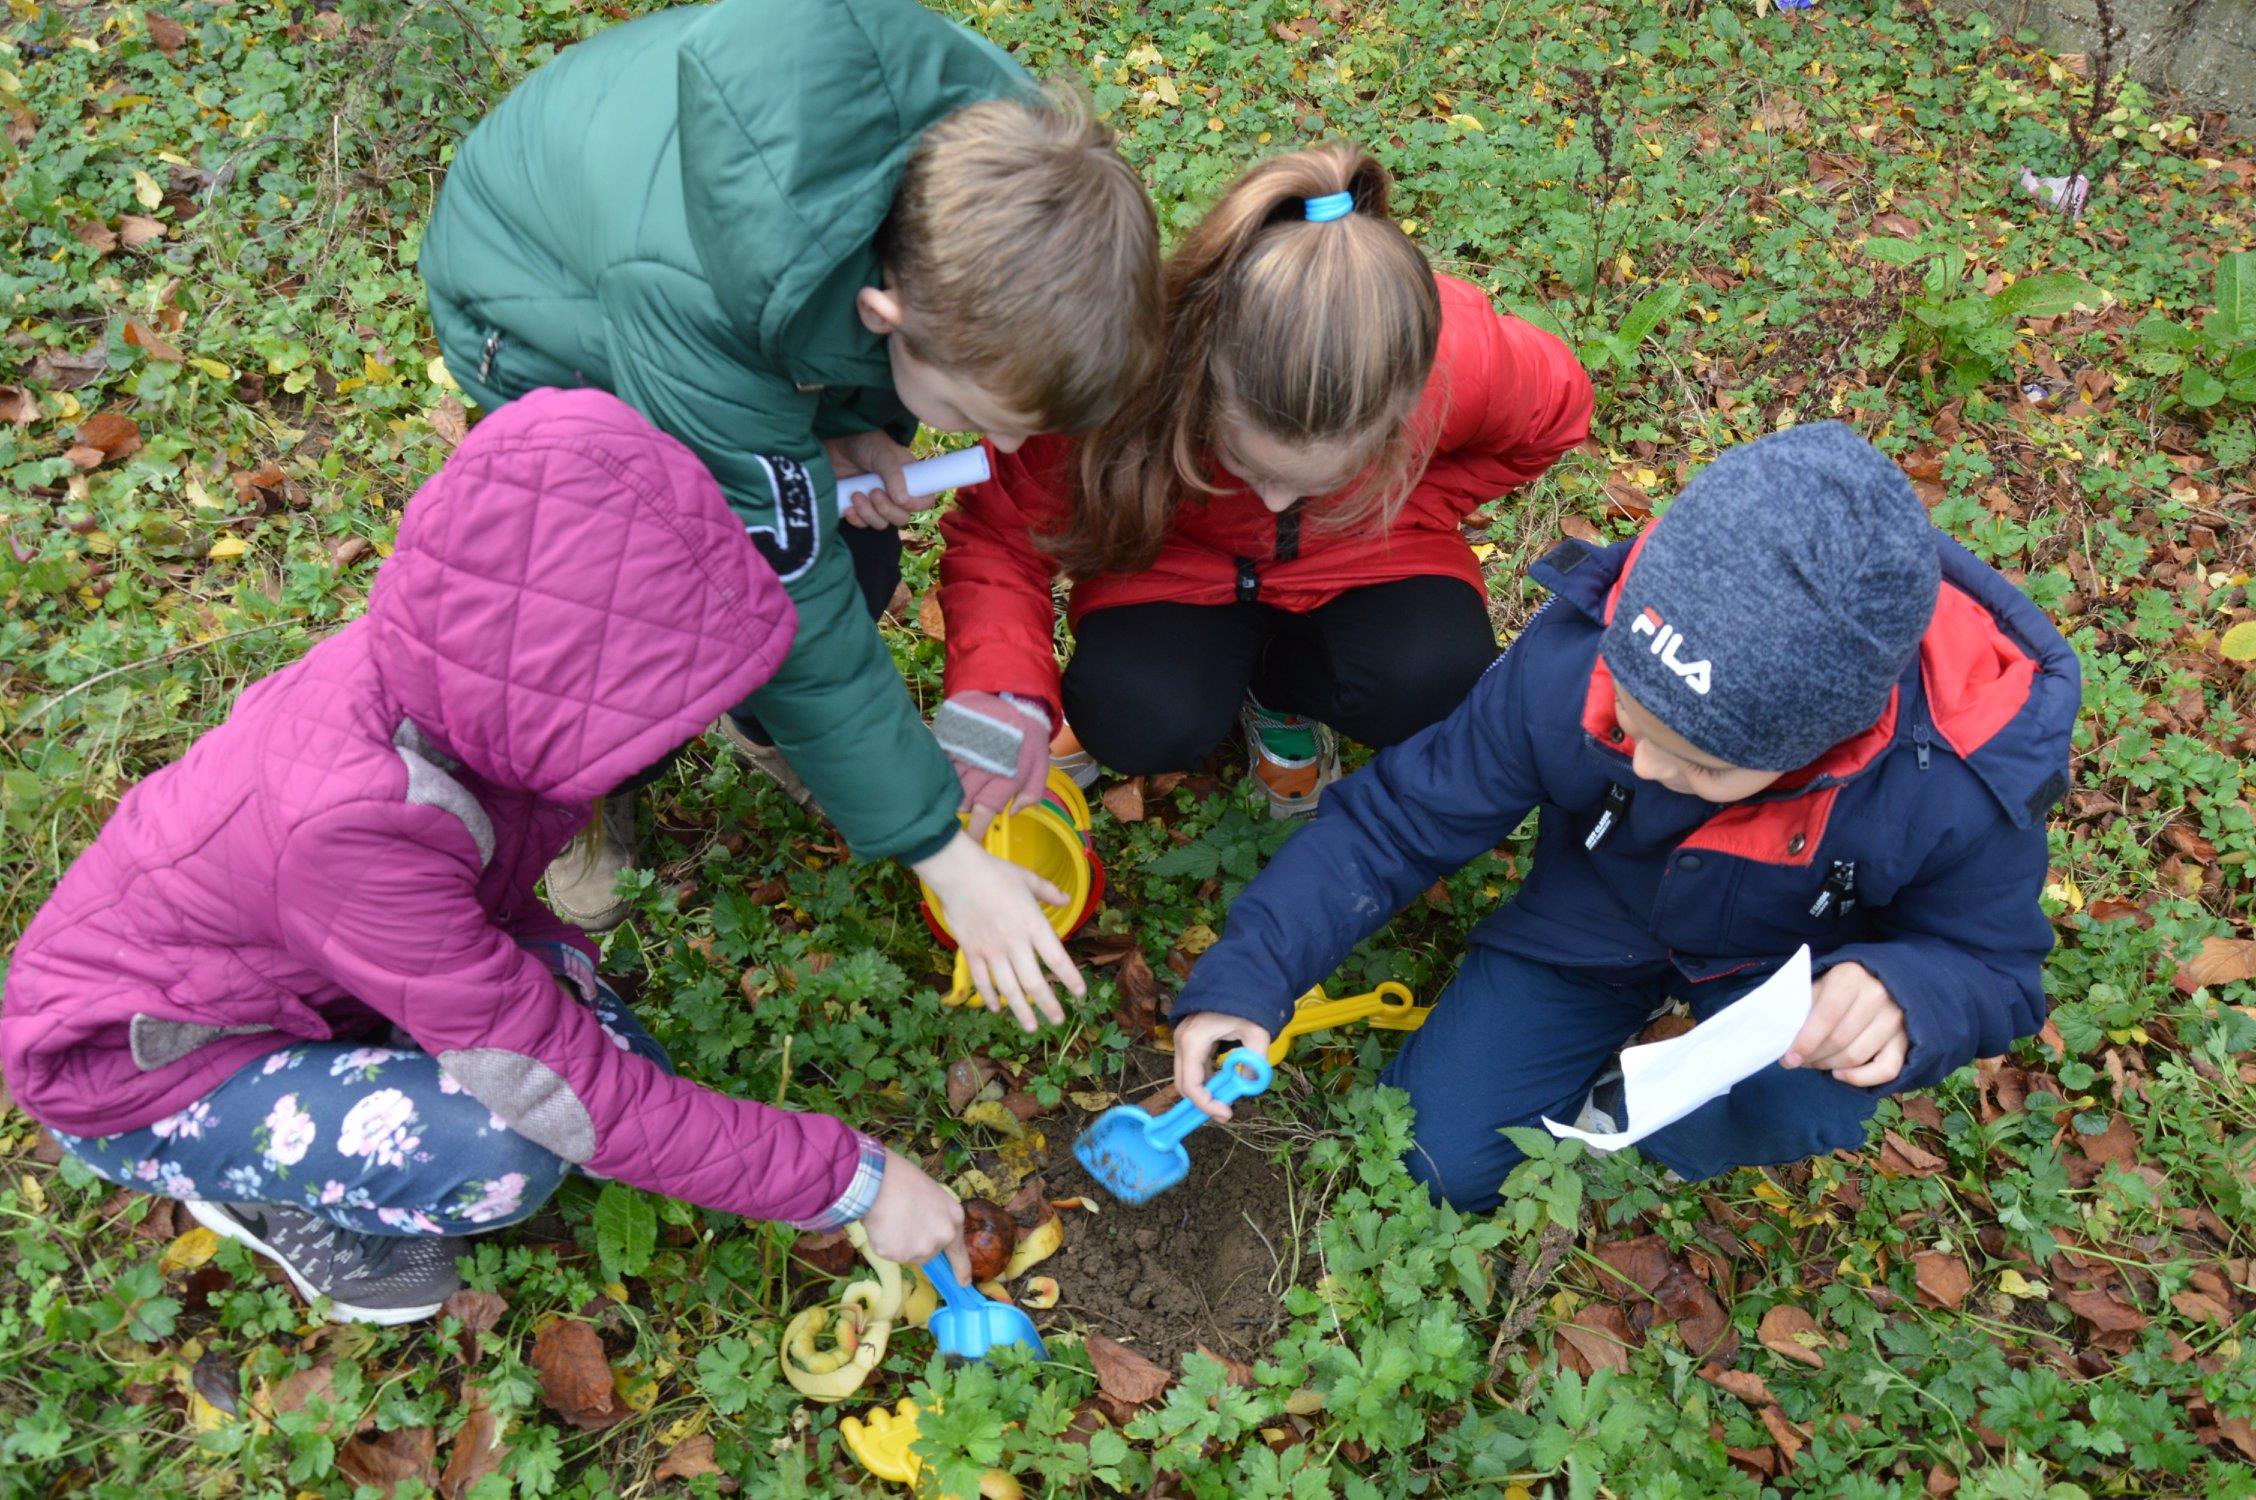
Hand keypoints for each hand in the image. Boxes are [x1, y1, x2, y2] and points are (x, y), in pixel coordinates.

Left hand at [825, 431, 918, 529]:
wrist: (835, 444)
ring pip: (882, 523)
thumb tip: (902, 500)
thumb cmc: (864, 442)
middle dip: (887, 510)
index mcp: (909, 478)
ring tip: (856, 494)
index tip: (901, 500)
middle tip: (873, 493)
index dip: (916, 505)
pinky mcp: (859, 508)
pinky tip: (848, 506)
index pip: (924, 500)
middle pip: (902, 517)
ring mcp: (877, 502)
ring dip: (869, 514)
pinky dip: (856, 519)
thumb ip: (894, 476)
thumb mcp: (883, 454)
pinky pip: (863, 524)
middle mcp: (896, 492)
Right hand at [857, 1147, 969, 1279]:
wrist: (879, 1180)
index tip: (964, 1283)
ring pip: (907, 1254)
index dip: (961, 1268)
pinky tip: (881, 1225)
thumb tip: (924, 1230)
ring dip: (898, 1243)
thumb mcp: (932, 1196)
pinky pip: (888, 1253)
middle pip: (928, 1251)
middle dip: (916, 1241)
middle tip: (902, 1219)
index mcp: (954, 1219)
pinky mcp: (899, 1255)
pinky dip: (882, 1242)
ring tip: (890, 1219)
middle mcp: (942, 1237)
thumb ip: (934, 1217)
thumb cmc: (903, 1178)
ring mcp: (922, 1248)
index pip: (959, 1250)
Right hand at [912, 832, 1085, 1031]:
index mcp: (1033, 925)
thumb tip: (1067, 899)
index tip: (1081, 992)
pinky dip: (990, 997)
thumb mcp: (1028, 878)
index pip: (1057, 958)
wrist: (958, 873)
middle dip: (1048, 1005)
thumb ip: (1049, 892)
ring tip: (1032, 1027)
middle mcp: (1015, 943)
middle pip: (1034, 983)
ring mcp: (992, 951)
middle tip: (1058, 1020)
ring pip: (1009, 989)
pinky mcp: (972, 952)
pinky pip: (983, 981)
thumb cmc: (995, 873)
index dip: (1070, 978)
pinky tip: (997, 1008)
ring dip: (1021, 1011)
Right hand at [935, 692, 1050, 838]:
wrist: (1014, 694)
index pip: (984, 811)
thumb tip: (1013, 813)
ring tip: (954, 795)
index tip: (972, 839)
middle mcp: (983, 767)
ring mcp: (965, 751)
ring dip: (952, 793)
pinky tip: (944, 775)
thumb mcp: (1041, 763)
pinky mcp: (952, 738)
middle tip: (966, 811)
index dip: (976, 829)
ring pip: (950, 783)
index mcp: (1006, 776)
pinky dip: (942, 771)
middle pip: (963, 801)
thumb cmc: (1029, 734)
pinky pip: (941, 762)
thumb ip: (1032, 791)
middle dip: (964, 810)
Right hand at [1171, 1011, 1274, 1122]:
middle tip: (1226, 1113)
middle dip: (1203, 1102)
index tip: (1227, 1113)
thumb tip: (1248, 1085)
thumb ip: (1255, 1062)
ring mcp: (1182, 1039)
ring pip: (1187, 1076)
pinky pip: (1192, 1066)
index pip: (1191, 1084)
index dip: (1206, 1104)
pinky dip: (1204, 1078)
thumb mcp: (1257, 1033)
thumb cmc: (1246, 1003)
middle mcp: (1181, 1041)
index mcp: (1193, 1041)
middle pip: (1184, 1083)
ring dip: (1204, 1091)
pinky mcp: (1189, 1039)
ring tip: (1226, 1101)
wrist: (1238, 977)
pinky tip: (1222, 1083)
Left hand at [1784, 961, 1907, 1086]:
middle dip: (1813, 1056)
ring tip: (1814, 1063)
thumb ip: (1802, 1005)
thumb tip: (1781, 1035)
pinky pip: (1886, 1069)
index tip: (1788, 1058)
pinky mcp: (1905, 1039)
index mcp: (1851, 977)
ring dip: (1829, 1066)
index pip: (1826, 1016)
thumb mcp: (1819, 984)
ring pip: (1856, 1056)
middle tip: (1798, 1060)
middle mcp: (1878, 996)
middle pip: (1839, 1040)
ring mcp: (1895, 1018)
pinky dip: (1860, 1078)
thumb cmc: (1839, 985)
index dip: (1805, 1041)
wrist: (1878, 979)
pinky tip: (1839, 1074)